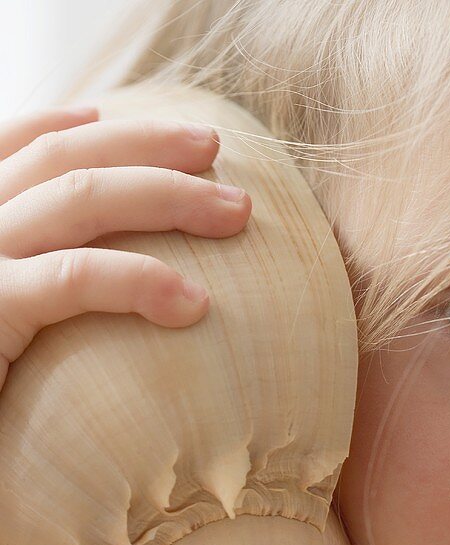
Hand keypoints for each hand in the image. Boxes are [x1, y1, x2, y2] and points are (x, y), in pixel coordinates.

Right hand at [0, 104, 251, 392]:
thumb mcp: (8, 318)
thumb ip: (37, 282)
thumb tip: (89, 273)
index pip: (20, 148)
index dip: (88, 129)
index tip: (151, 133)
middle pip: (63, 160)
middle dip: (148, 147)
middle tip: (215, 149)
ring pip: (81, 199)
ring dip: (168, 195)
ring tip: (235, 212)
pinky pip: (74, 278)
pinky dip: (140, 281)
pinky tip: (195, 303)